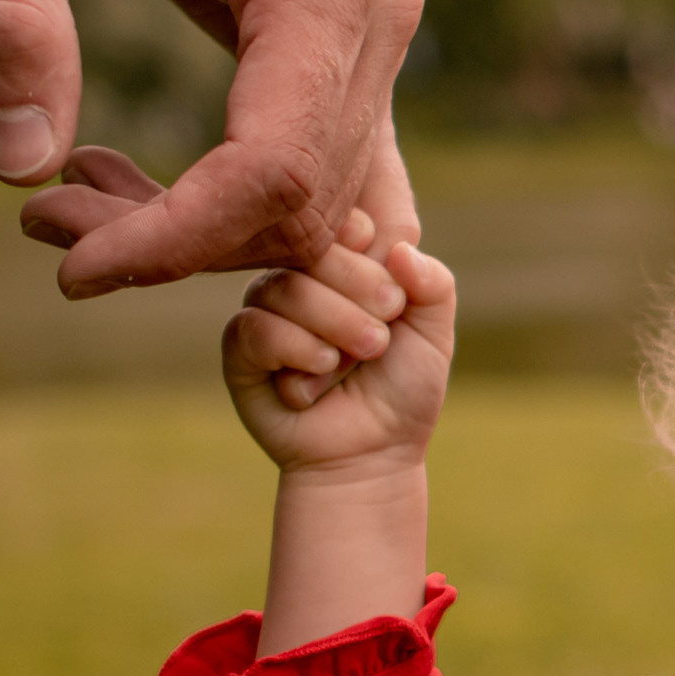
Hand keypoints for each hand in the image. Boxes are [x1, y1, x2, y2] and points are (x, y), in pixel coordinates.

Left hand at [0, 0, 423, 298]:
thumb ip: (6, 16)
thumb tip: (23, 172)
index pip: (273, 171)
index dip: (178, 243)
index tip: (73, 271)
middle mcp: (381, 16)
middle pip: (302, 207)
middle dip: (180, 248)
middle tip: (56, 228)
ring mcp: (387, 43)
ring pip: (319, 212)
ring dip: (205, 241)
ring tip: (91, 198)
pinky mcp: (368, 64)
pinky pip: (331, 187)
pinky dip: (244, 223)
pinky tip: (156, 204)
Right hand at [221, 210, 456, 475]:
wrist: (373, 452)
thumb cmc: (402, 390)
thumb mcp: (433, 335)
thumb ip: (434, 285)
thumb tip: (402, 247)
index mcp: (343, 265)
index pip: (343, 223)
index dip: (369, 252)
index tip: (394, 297)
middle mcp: (299, 279)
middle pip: (314, 251)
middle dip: (359, 294)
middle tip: (380, 340)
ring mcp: (265, 310)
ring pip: (285, 288)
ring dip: (334, 327)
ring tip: (356, 360)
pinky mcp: (241, 349)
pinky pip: (256, 328)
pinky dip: (297, 352)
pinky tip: (319, 377)